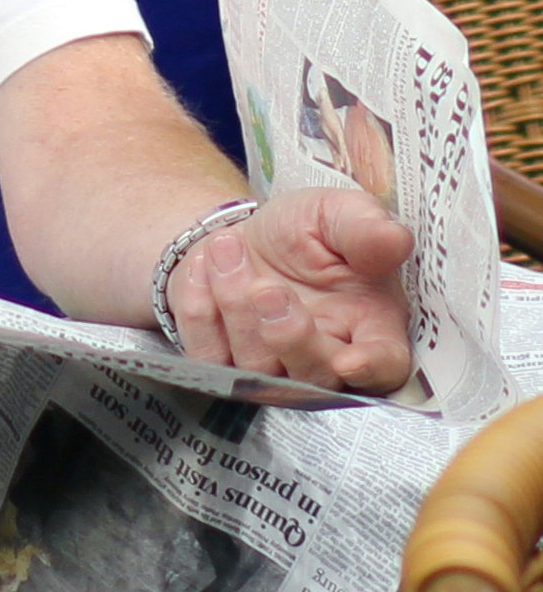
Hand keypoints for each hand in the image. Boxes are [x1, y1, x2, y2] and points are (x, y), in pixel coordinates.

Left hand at [163, 188, 416, 393]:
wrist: (238, 235)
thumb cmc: (301, 232)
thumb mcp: (334, 214)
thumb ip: (364, 228)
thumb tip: (395, 239)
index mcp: (371, 326)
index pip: (386, 365)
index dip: (371, 369)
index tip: (350, 361)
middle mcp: (326, 358)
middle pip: (315, 377)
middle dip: (288, 335)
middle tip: (265, 287)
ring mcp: (272, 368)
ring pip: (255, 366)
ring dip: (234, 303)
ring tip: (226, 247)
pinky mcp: (223, 363)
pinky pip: (206, 355)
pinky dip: (197, 308)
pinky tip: (203, 267)